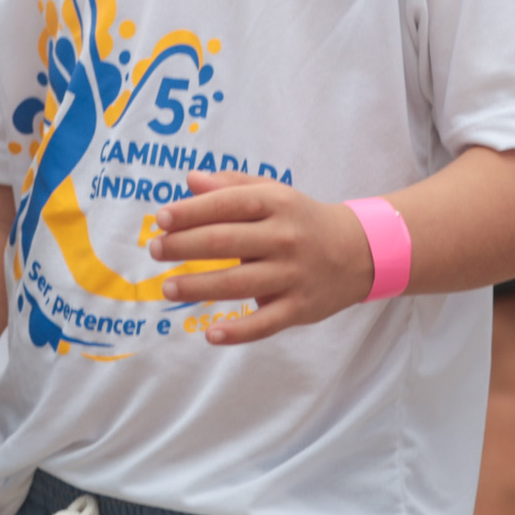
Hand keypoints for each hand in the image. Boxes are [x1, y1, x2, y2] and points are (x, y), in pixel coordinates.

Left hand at [148, 171, 373, 344]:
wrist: (359, 251)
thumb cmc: (301, 219)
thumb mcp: (273, 193)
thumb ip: (231, 186)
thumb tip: (190, 181)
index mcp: (277, 203)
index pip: (227, 205)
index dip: (190, 212)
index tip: (160, 219)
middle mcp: (285, 237)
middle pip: (225, 242)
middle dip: (184, 246)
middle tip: (155, 250)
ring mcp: (293, 275)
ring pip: (238, 284)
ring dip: (198, 286)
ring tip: (167, 287)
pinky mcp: (300, 308)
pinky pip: (264, 324)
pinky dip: (237, 331)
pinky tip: (211, 334)